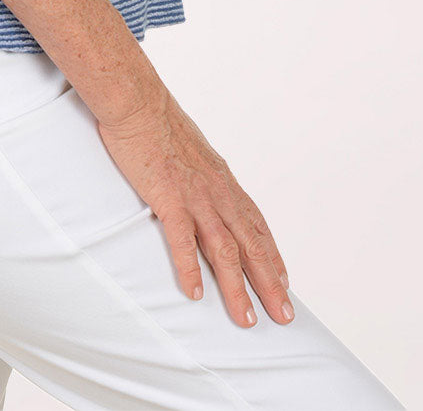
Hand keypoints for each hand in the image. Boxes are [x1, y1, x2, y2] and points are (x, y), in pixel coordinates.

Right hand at [96, 81, 293, 328]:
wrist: (138, 100)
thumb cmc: (160, 121)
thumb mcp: (194, 150)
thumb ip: (204, 174)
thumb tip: (208, 187)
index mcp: (223, 180)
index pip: (257, 225)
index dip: (272, 256)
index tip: (284, 283)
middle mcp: (217, 191)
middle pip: (251, 245)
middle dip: (269, 283)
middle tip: (284, 316)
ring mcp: (195, 195)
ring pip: (225, 251)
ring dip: (237, 289)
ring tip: (247, 321)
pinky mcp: (169, 196)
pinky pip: (183, 239)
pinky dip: (190, 268)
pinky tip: (196, 294)